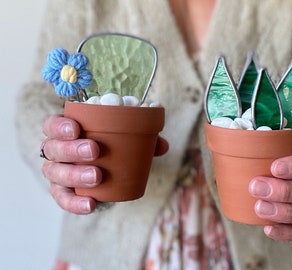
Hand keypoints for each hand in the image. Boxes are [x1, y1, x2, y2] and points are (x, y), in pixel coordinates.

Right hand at [41, 115, 168, 214]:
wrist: (103, 172)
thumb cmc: (109, 149)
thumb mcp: (123, 140)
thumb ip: (142, 139)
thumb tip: (162, 145)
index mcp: (66, 132)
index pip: (53, 125)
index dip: (60, 126)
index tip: (76, 128)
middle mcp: (56, 151)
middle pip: (53, 148)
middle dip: (72, 149)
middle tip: (94, 150)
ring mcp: (57, 172)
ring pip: (55, 173)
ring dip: (74, 174)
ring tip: (96, 176)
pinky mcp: (62, 192)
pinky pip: (63, 199)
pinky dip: (75, 203)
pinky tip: (90, 204)